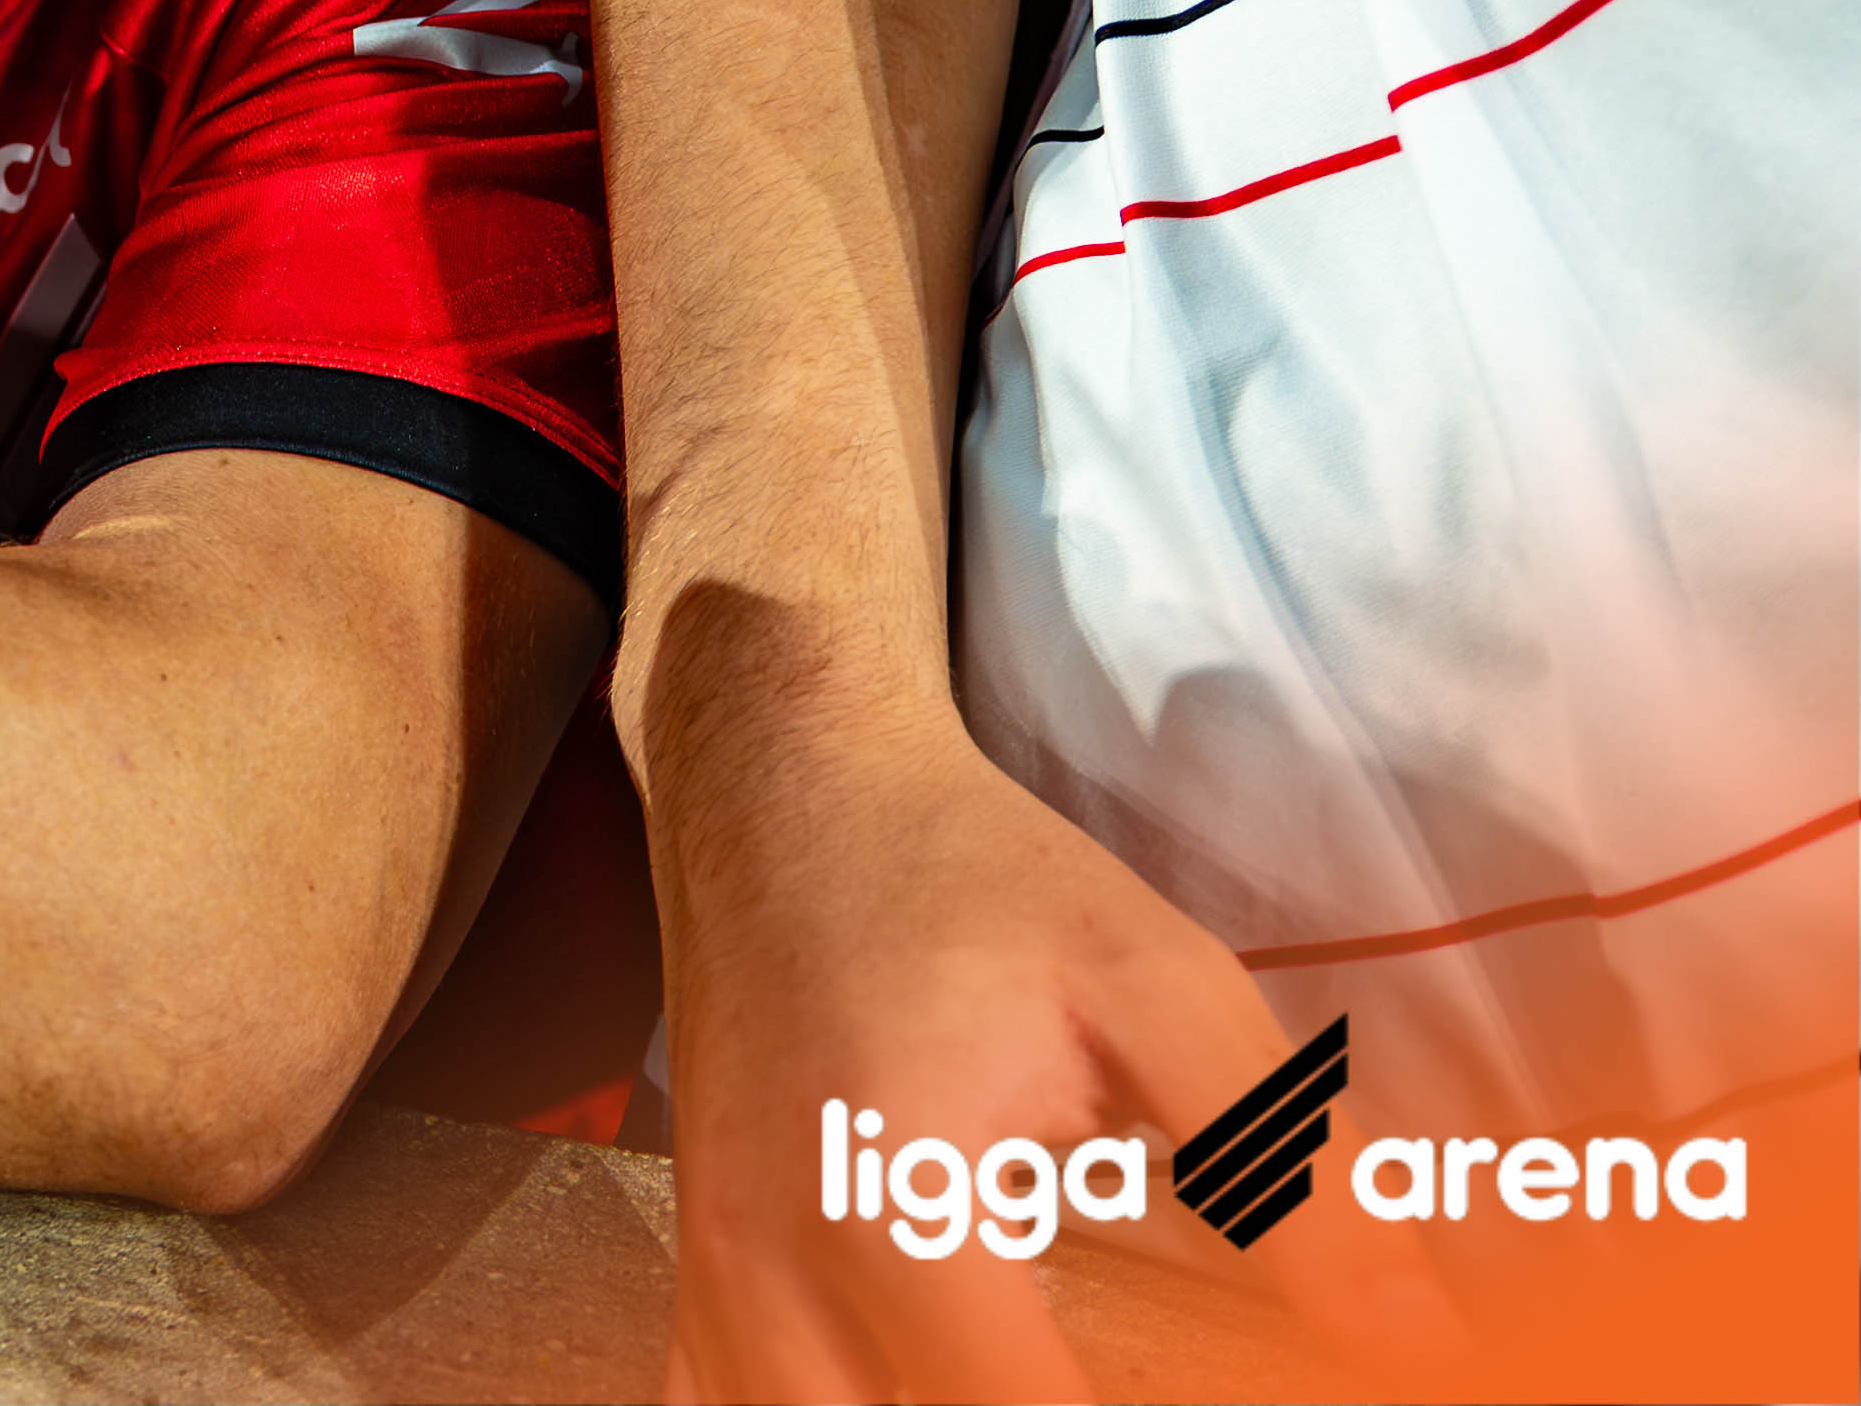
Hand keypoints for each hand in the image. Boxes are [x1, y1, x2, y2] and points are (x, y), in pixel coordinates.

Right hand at [660, 709, 1464, 1399]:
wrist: (778, 780)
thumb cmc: (967, 873)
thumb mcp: (1158, 983)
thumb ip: (1288, 1169)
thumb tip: (1423, 1346)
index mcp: (897, 1202)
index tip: (1236, 1389)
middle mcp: (778, 1262)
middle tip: (1142, 1370)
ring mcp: (717, 1271)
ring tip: (1032, 1368)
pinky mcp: (699, 1261)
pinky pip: (709, 1403)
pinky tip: (897, 1382)